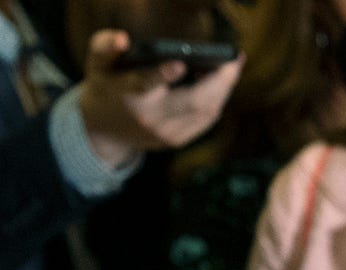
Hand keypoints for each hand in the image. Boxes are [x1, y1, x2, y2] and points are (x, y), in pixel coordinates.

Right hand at [74, 30, 242, 167]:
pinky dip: (217, 100)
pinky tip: (220, 84)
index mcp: (129, 94)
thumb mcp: (98, 63)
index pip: (146, 84)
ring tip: (229, 67)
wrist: (104, 128)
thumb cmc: (106, 85)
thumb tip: (123, 39)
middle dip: (220, 81)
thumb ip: (105, 46)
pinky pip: (206, 120)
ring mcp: (166, 134)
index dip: (163, 74)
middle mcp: (150, 118)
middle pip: (195, 102)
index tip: (180, 64)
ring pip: (207, 112)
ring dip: (223, 89)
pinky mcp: (177, 141)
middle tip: (234, 60)